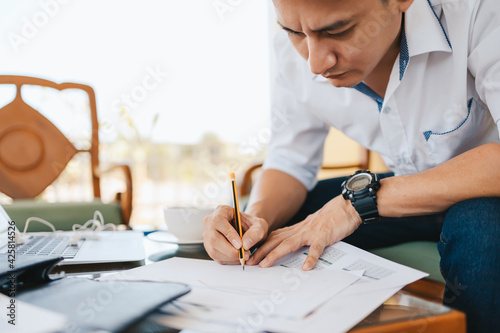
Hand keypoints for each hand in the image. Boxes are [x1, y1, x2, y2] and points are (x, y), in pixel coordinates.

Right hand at [203, 205, 268, 264]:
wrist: (248, 232)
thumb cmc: (252, 226)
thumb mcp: (260, 226)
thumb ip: (256, 232)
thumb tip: (245, 244)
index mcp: (221, 210)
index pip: (218, 221)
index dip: (228, 234)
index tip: (240, 244)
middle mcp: (211, 221)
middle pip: (214, 238)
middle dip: (230, 250)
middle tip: (245, 254)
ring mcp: (208, 235)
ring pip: (214, 249)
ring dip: (230, 257)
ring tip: (244, 256)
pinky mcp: (209, 247)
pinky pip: (216, 256)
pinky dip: (228, 260)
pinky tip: (238, 257)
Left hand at [246, 195, 361, 269]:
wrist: (345, 207)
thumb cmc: (328, 220)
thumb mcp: (308, 227)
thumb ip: (297, 236)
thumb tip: (284, 246)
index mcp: (295, 229)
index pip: (272, 238)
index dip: (259, 246)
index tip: (248, 254)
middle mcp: (299, 230)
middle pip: (276, 241)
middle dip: (260, 252)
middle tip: (248, 262)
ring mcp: (310, 233)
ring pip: (289, 244)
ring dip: (275, 254)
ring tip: (265, 264)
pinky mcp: (323, 236)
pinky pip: (316, 248)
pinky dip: (311, 258)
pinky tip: (306, 267)